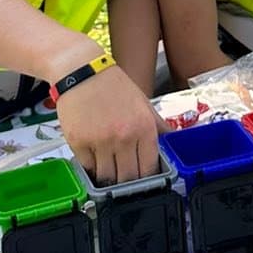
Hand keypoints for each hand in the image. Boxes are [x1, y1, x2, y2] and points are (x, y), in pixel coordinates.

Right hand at [57, 65, 160, 184]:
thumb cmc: (113, 86)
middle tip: (125, 177)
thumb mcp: (143, 102)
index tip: (142, 177)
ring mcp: (100, 141)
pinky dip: (91, 167)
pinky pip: (87, 167)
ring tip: (109, 171)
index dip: (146, 177)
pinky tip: (94, 159)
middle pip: (128, 177)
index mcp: (144, 127)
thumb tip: (173, 139)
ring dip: (108, 177)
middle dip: (128, 182)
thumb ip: (158, 125)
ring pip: (107, 177)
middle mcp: (123, 137)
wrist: (81, 71)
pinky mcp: (78, 142)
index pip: (149, 168)